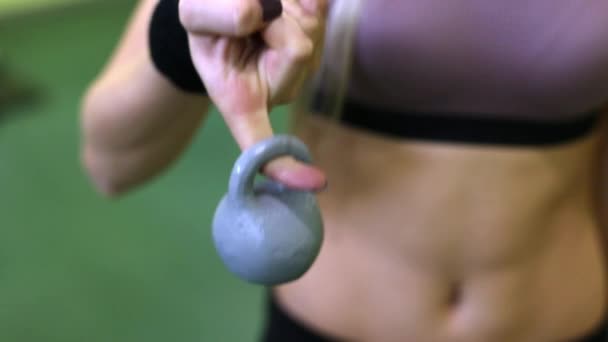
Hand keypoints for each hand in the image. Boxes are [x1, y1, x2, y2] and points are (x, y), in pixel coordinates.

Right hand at [179, 0, 327, 190]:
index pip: (261, 143)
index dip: (285, 165)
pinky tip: (283, 1)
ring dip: (283, 2)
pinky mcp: (319, 37)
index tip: (315, 183)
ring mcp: (305, 66)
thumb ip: (212, 15)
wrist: (226, 4)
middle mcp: (280, 90)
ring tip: (260, 8)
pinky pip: (320, 6)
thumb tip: (253, 13)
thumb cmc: (205, 22)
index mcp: (243, 101)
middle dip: (271, 19)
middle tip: (248, 14)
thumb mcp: (192, 17)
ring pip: (312, 25)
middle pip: (298, 49)